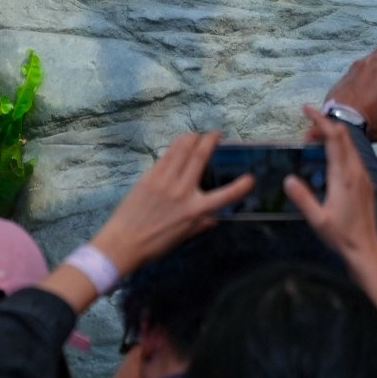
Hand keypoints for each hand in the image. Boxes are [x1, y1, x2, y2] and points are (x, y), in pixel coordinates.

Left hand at [88, 131, 253, 273]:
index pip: (226, 196)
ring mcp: (165, 180)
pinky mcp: (149, 176)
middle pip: (199, 156)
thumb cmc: (156, 243)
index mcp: (195, 210)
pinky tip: (178, 144)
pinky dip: (175, 147)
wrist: (125, 240)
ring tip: (198, 134)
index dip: (241, 186)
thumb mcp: (185, 235)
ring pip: (181, 149)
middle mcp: (182, 191)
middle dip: (210, 140)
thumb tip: (214, 216)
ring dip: (192, 137)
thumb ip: (201, 223)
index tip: (251, 178)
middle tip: (217, 134)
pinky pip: (165, 156)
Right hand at [286, 108, 376, 269]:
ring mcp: (363, 176)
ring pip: (350, 144)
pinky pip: (353, 155)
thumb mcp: (317, 220)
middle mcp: (356, 171)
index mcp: (344, 176)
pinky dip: (339, 147)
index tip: (306, 109)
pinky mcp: (365, 183)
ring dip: (332, 136)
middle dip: (324, 126)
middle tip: (304, 133)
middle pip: (343, 136)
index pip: (334, 138)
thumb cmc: (341, 236)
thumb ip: (302, 198)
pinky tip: (327, 158)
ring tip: (312, 143)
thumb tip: (288, 179)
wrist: (367, 250)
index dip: (320, 120)